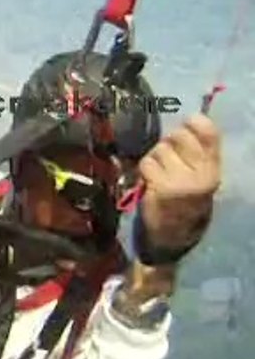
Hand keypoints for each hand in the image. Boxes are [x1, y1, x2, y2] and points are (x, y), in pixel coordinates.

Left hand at [138, 114, 220, 253]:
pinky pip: (146, 163)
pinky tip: (149, 183)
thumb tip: (188, 121)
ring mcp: (181, 180)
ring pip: (159, 149)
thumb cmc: (186, 203)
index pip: (208, 131)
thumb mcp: (201, 177)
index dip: (193, 123)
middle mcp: (202, 173)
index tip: (187, 124)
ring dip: (154, 159)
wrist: (174, 236)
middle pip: (178, 135)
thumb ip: (198, 153)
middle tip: (168, 158)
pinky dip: (144, 171)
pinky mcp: (161, 187)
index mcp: (214, 169)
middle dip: (169, 142)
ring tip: (159, 174)